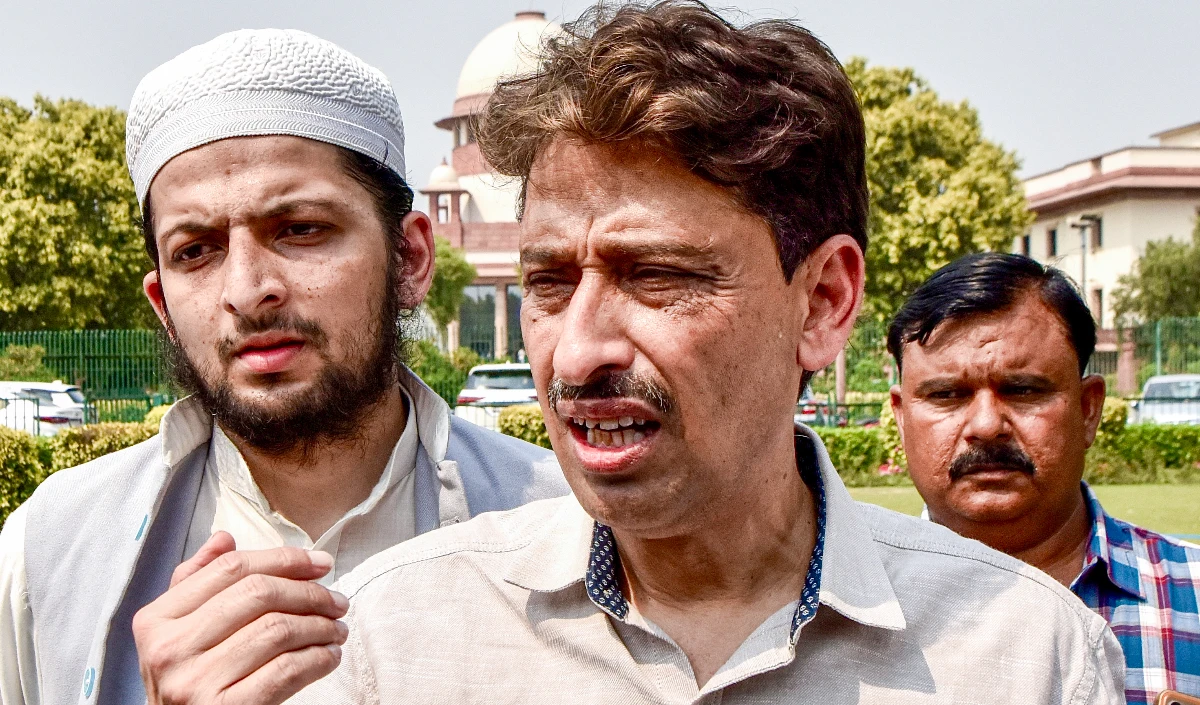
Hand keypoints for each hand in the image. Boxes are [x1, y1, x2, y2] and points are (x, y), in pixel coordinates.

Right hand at [133, 532, 348, 704]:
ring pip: (277, 630)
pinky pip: (285, 671)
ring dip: (320, 626)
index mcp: (156, 620)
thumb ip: (197, 584)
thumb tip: (225, 539)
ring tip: (337, 629)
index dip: (283, 559)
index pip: (231, 569)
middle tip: (337, 601)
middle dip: (310, 592)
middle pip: (258, 594)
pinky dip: (317, 659)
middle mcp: (169, 649)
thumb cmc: (188, 682)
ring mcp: (193, 682)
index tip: (320, 563)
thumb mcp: (178, 633)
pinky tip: (328, 656)